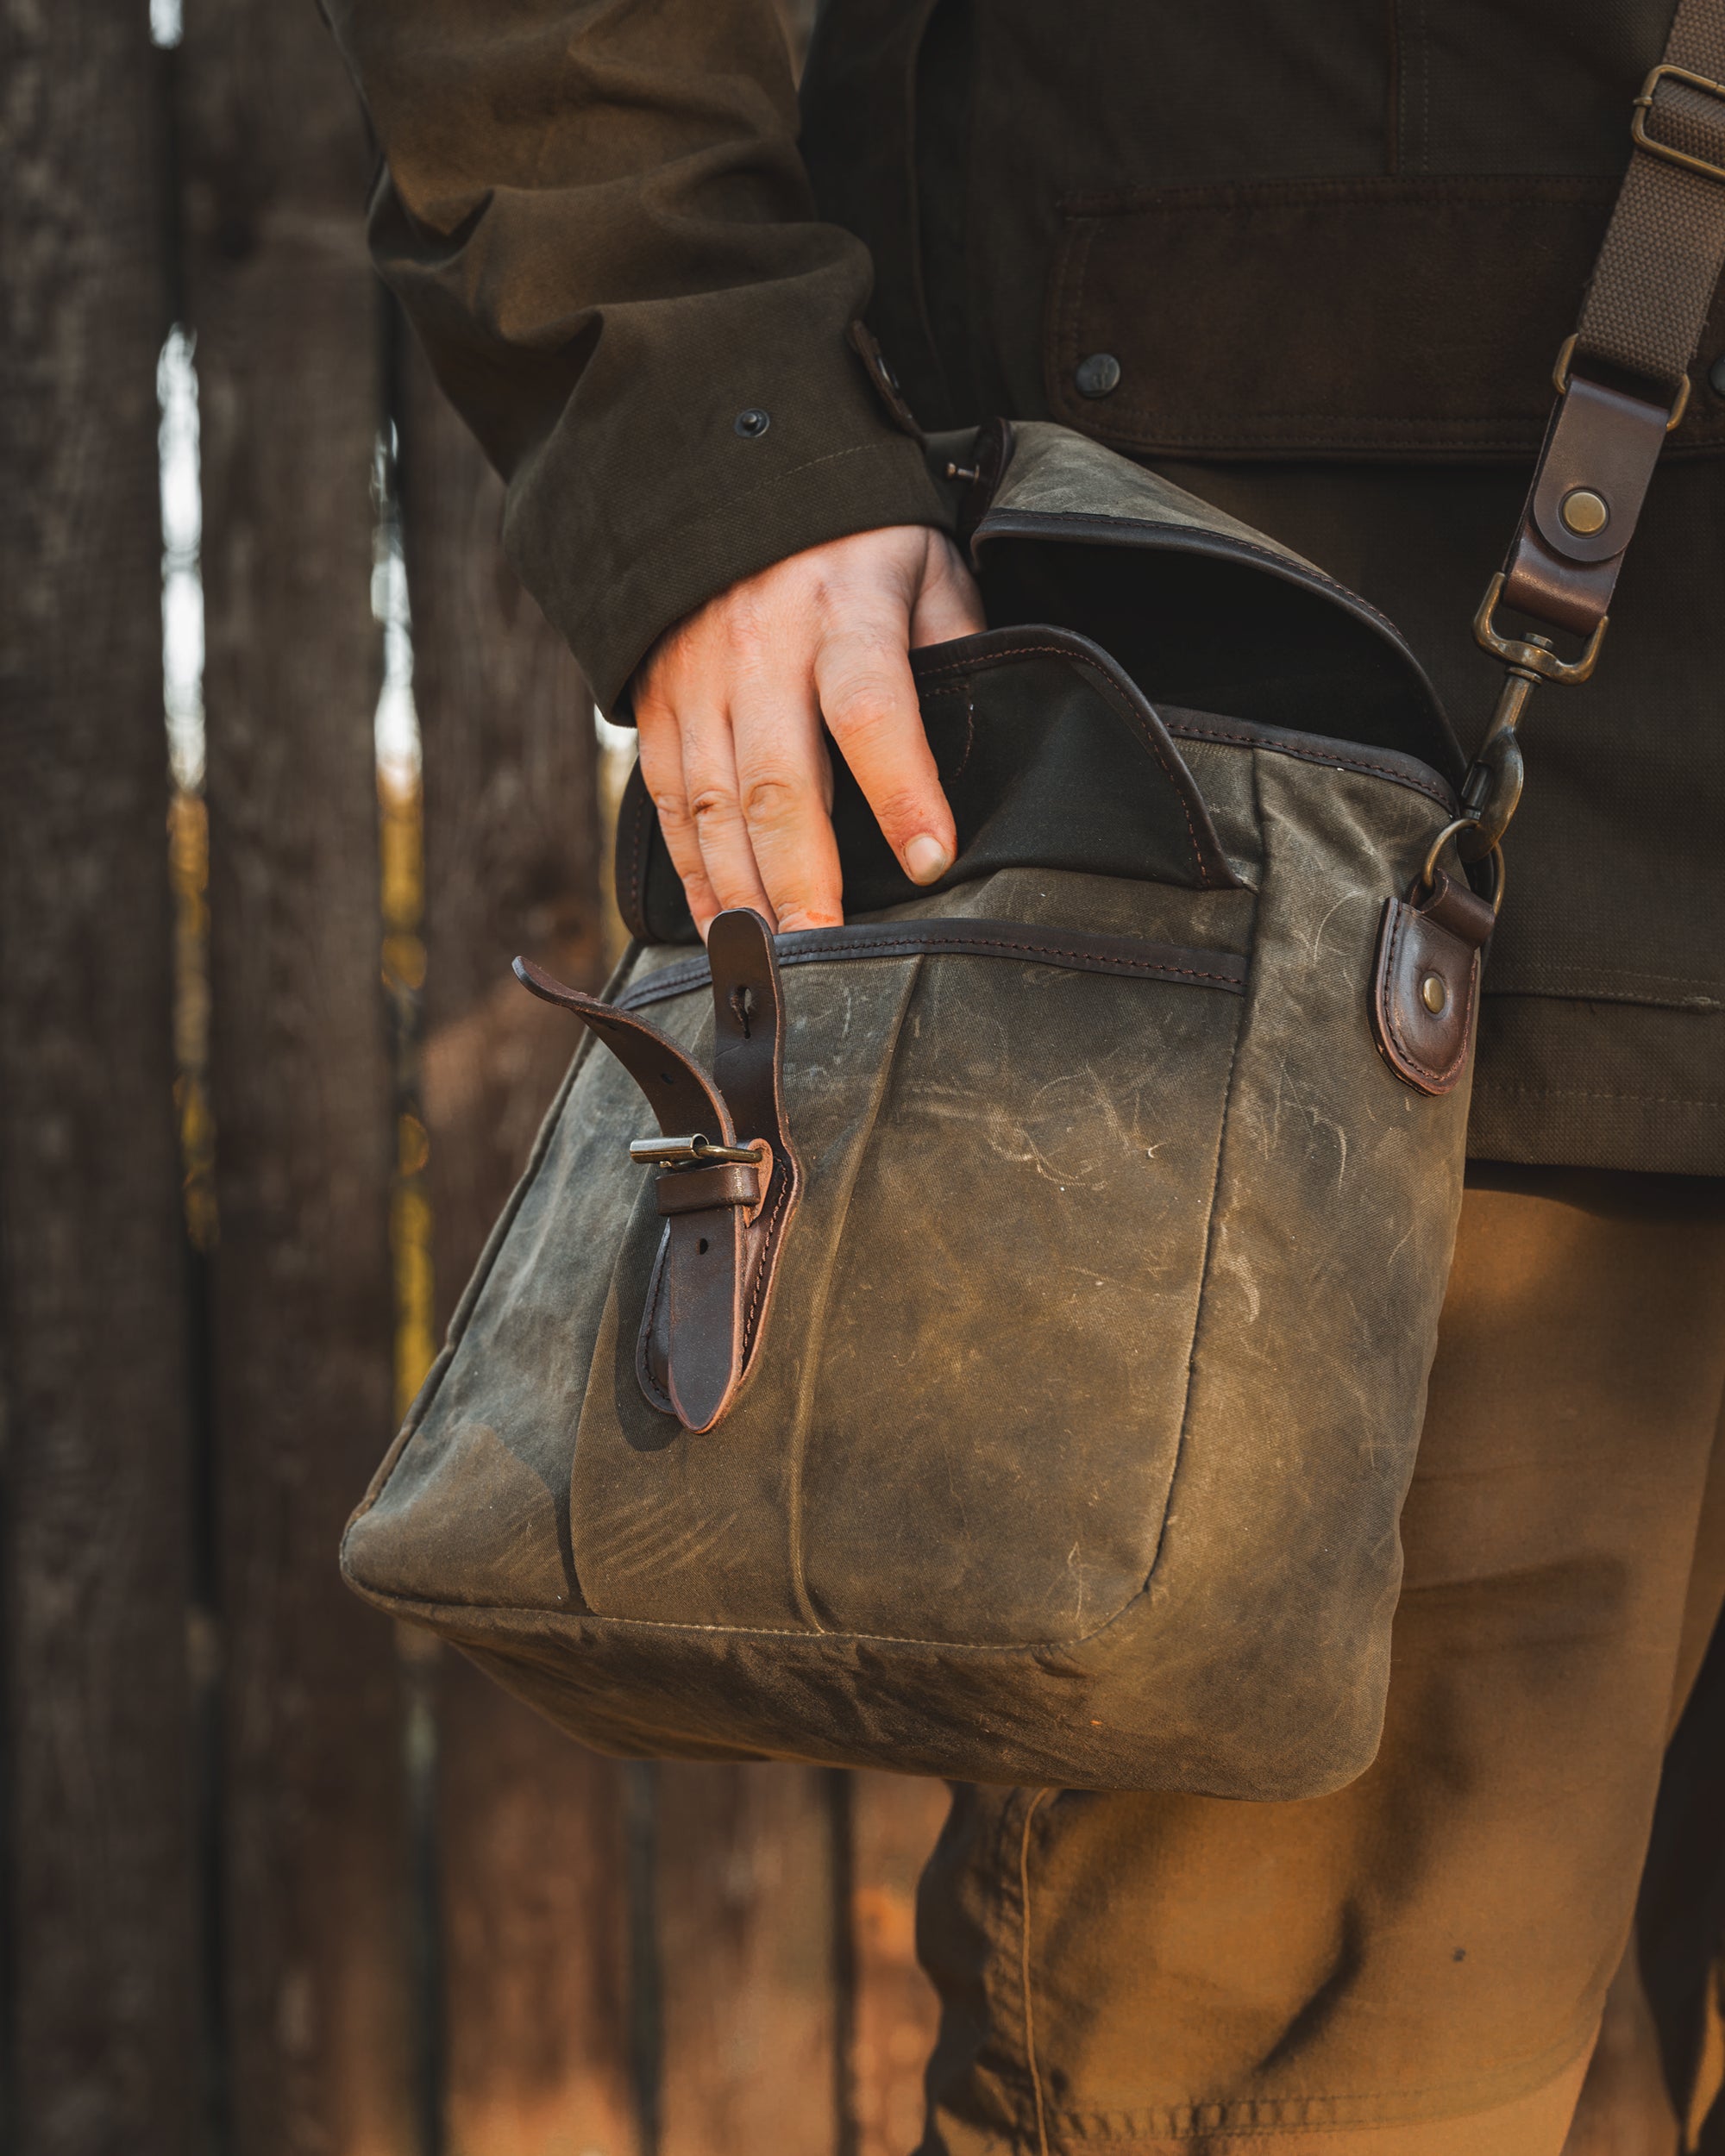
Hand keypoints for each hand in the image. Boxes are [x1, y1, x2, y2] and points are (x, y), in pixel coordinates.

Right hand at [632, 524, 984, 937]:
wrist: (723, 472)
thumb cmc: (851, 537)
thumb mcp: (924, 565)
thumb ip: (954, 646)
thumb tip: (980, 737)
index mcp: (841, 609)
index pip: (871, 706)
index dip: (900, 788)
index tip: (932, 858)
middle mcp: (759, 648)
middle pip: (777, 780)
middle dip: (800, 877)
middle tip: (825, 951)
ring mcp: (697, 678)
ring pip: (713, 804)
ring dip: (741, 891)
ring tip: (772, 959)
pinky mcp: (657, 702)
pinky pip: (669, 801)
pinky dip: (692, 871)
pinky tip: (721, 923)